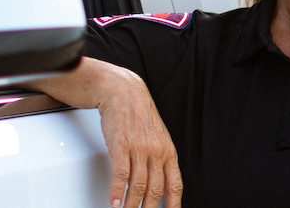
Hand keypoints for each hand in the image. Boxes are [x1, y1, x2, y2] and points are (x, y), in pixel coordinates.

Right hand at [26, 58, 182, 207]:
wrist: (123, 92)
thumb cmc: (138, 115)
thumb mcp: (157, 137)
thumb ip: (159, 159)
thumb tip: (159, 183)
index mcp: (168, 152)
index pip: (175, 185)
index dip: (173, 205)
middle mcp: (156, 152)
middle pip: (156, 190)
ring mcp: (139, 149)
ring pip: (138, 186)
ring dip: (131, 206)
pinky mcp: (121, 146)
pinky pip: (121, 174)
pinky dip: (117, 192)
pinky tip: (114, 202)